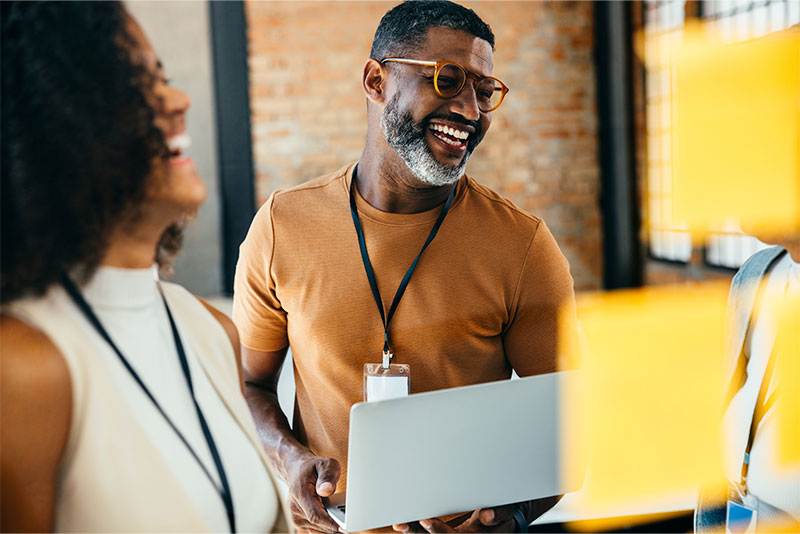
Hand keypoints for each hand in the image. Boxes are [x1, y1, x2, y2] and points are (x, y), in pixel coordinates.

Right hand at [285, 453, 342, 532]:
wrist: (297, 471)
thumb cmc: (312, 468)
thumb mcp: (324, 464)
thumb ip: (327, 476)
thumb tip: (327, 490)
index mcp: (301, 494)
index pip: (315, 515)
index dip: (331, 524)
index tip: (345, 528)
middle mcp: (296, 509)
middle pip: (319, 524)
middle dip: (336, 522)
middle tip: (350, 519)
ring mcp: (297, 517)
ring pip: (320, 529)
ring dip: (332, 524)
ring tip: (342, 515)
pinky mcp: (302, 523)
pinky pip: (318, 529)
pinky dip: (328, 525)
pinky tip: (336, 518)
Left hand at [393, 505, 515, 532]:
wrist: (500, 521)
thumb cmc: (500, 515)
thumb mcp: (505, 513)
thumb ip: (499, 513)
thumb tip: (488, 515)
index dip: (437, 530)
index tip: (425, 520)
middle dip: (419, 532)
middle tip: (403, 524)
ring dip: (414, 531)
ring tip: (400, 524)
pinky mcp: (445, 532)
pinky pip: (427, 533)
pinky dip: (416, 529)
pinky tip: (405, 524)